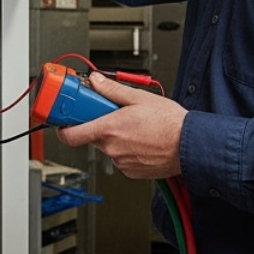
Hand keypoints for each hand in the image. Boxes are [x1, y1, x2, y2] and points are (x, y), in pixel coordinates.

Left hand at [56, 73, 184, 178]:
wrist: (190, 145)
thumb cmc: (170, 123)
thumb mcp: (139, 97)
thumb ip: (111, 90)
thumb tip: (95, 82)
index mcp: (109, 129)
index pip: (70, 135)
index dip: (64, 127)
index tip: (64, 119)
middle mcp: (112, 149)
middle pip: (92, 136)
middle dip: (98, 124)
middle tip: (113, 114)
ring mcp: (121, 162)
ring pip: (108, 147)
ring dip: (115, 137)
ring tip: (136, 127)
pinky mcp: (131, 171)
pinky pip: (121, 158)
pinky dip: (127, 149)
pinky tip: (142, 140)